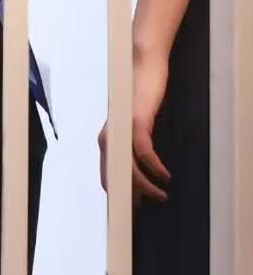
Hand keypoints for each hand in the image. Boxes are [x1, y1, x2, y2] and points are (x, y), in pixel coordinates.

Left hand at [98, 46, 170, 206]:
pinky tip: (165, 176)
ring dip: (146, 187)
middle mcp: (110, 136)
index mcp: (108, 138)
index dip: (118, 193)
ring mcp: (122, 130)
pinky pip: (144, 153)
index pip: (107, 173)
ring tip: (161, 196)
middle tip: (145, 211)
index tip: (132, 208)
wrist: (142, 63)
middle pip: (116, 177)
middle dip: (131, 196)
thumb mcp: (134, 121)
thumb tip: (140, 162)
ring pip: (130, 170)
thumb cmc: (140, 92)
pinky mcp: (136, 122)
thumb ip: (132, 139)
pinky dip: (155, 168)